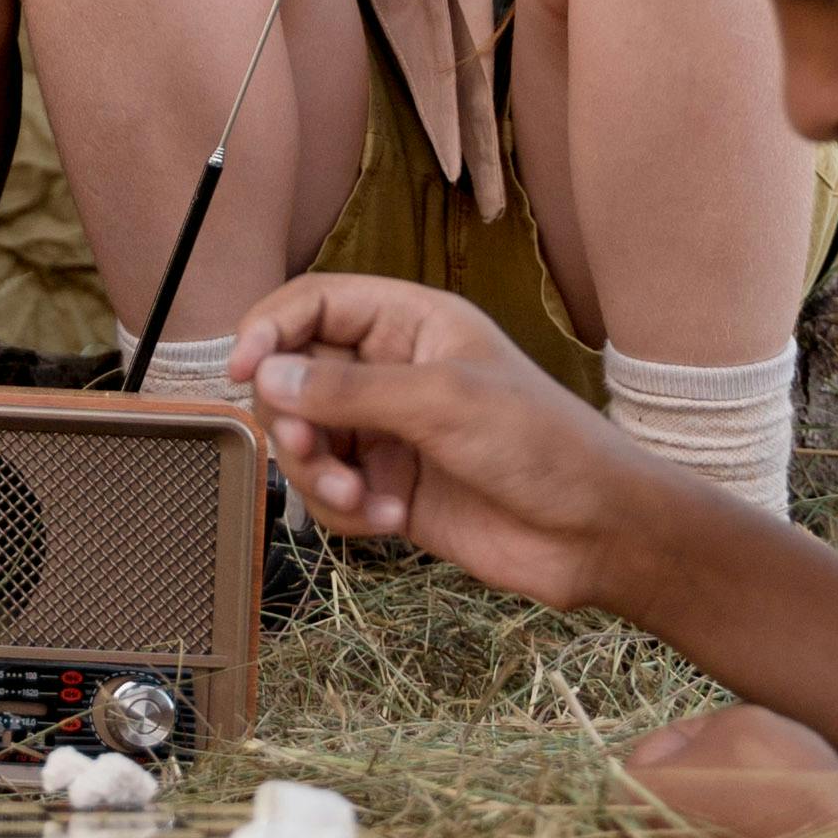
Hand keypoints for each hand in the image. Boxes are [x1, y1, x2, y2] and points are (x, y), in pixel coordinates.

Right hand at [236, 271, 687, 611]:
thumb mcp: (443, 403)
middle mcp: (393, 372)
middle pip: (295, 377)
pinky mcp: (390, 490)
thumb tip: (265, 377)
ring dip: (317, 473)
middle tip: (313, 449)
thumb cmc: (542, 445)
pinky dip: (344, 510)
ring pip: (306, 441)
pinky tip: (387, 521)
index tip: (242, 370)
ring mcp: (390, 433)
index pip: (315, 304)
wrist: (595, 533)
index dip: (270, 329)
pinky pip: (330, 493)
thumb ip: (349, 391)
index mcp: (411, 323)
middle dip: (293, 419)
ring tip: (360, 500)